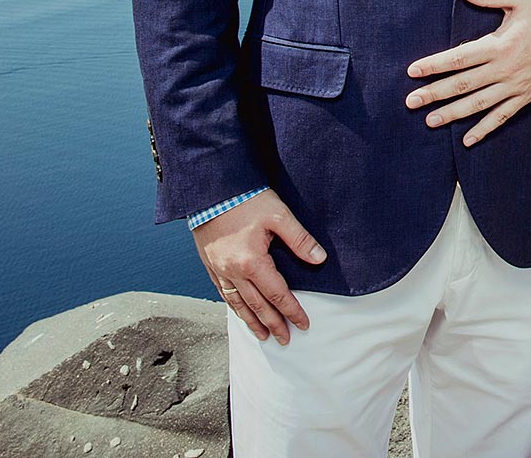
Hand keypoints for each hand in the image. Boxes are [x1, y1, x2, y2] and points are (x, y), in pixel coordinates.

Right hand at [192, 189, 326, 343]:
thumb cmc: (246, 199)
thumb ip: (300, 239)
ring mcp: (220, 269)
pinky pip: (223, 293)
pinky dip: (234, 307)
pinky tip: (240, 312)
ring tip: (263, 335)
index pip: (278, 294)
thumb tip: (320, 259)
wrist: (211, 190)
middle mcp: (234, 271)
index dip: (292, 311)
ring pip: (238, 303)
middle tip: (285, 339)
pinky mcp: (211, 264)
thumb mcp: (279, 215)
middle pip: (257, 305)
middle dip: (273, 324)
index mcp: (252, 262)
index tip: (303, 324)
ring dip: (251, 321)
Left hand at [406, 0, 530, 145]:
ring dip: (453, 114)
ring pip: (479, 104)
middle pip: (463, 84)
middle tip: (410, 102)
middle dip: (434, 94)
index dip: (434, 65)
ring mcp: (514, 86)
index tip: (413, 71)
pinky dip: (485, 129)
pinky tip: (468, 140)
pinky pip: (502, 116)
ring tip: (430, 121)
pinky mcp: (524, 96)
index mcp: (499, 45)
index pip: (459, 57)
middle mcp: (504, 69)